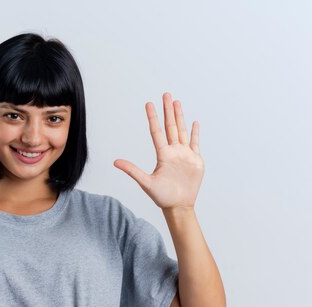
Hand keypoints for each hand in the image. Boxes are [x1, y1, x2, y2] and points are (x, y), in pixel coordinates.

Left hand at [113, 92, 203, 209]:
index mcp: (162, 155)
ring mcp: (185, 155)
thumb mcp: (145, 182)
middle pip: (170, 126)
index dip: (153, 117)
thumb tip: (115, 162)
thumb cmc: (162, 197)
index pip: (156, 132)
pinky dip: (194, 133)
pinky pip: (195, 143)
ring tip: (177, 102)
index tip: (149, 104)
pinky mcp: (195, 160)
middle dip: (168, 110)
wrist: (179, 206)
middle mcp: (173, 152)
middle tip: (166, 94)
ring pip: (182, 131)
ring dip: (180, 116)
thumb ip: (132, 170)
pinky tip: (194, 122)